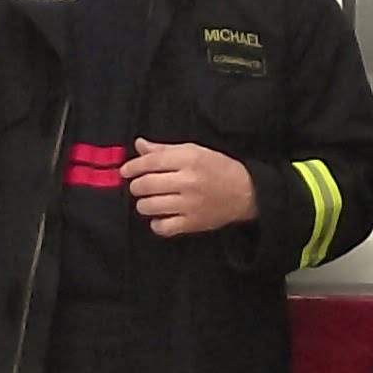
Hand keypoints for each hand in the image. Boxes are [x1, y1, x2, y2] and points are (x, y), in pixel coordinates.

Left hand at [123, 138, 256, 236]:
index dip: (132, 167)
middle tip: (139, 187)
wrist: (247, 192)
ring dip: (143, 204)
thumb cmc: (218, 169)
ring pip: (149, 206)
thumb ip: (165, 150)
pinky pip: (163, 227)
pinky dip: (156, 224)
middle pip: (145, 185)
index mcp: (188, 159)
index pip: (150, 162)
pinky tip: (160, 217)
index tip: (125, 171)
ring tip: (149, 201)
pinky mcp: (192, 223)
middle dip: (136, 186)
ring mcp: (189, 204)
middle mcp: (187, 181)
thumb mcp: (194, 151)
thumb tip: (139, 145)